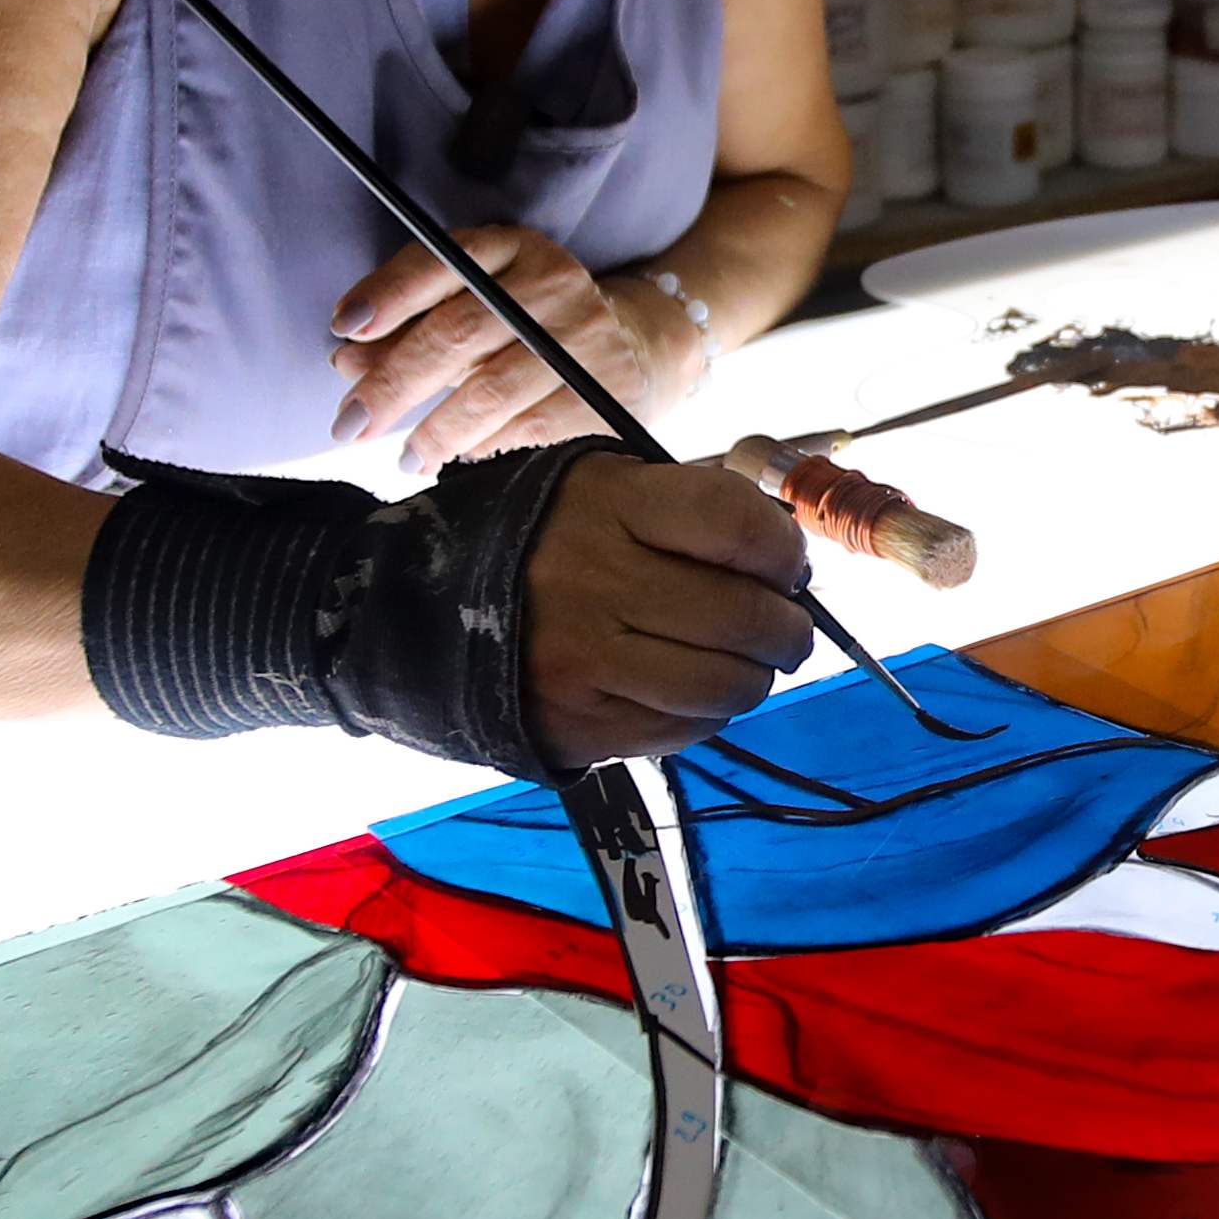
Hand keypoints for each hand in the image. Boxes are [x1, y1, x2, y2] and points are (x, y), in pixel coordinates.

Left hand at [330, 226, 709, 468]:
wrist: (635, 345)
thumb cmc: (529, 327)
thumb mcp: (475, 309)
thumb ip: (410, 329)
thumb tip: (347, 362)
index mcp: (511, 248)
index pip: (443, 260)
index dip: (390, 294)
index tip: (345, 330)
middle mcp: (552, 283)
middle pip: (459, 332)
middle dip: (394, 383)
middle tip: (350, 424)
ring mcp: (586, 335)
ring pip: (492, 389)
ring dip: (436, 430)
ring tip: (405, 456)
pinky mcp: (608, 388)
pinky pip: (532, 427)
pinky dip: (486, 446)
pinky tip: (459, 456)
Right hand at [522, 455, 815, 763]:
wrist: (429, 604)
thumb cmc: (550, 539)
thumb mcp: (608, 489)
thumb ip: (698, 513)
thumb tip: (788, 571)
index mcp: (609, 506)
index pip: (737, 526)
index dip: (783, 552)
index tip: (786, 566)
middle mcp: (595, 582)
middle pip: (744, 617)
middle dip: (788, 629)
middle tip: (784, 629)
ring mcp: (585, 661)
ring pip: (724, 685)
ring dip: (754, 678)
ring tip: (743, 663)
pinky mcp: (579, 723)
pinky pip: (684, 729)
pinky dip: (707, 714)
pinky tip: (689, 689)